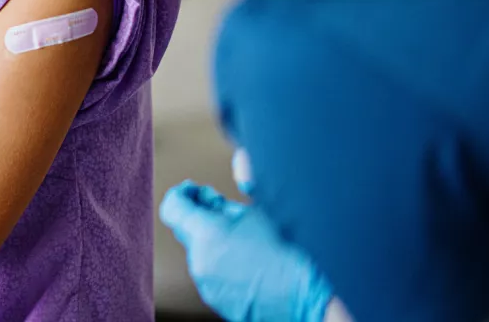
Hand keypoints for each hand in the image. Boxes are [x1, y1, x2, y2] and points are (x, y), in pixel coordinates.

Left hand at [160, 181, 333, 321]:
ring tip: (250, 240)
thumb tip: (218, 186)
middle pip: (188, 231)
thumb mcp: (262, 210)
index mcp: (207, 234)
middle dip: (203, 217)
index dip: (183, 194)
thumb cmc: (295, 250)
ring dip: (216, 242)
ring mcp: (208, 285)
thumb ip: (229, 199)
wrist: (316, 295)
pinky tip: (254, 262)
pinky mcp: (220, 302)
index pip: (172, 208)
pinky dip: (226, 264)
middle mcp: (200, 262)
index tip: (194, 189)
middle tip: (229, 210)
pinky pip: (215, 275)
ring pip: (202, 254)